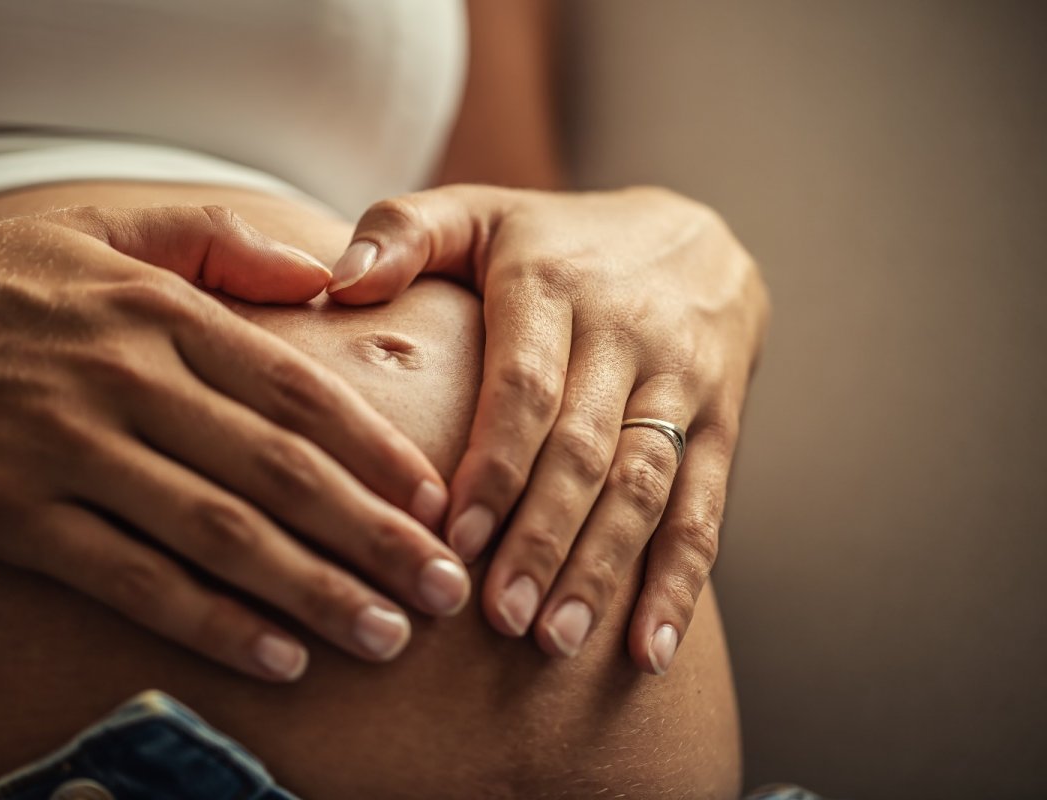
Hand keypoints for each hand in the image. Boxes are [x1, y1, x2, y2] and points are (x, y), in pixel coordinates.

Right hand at [0, 205, 469, 680]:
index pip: (296, 389)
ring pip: (219, 534)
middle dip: (374, 536)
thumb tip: (321, 275)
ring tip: (387, 636)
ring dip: (313, 591)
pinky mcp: (13, 516)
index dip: (375, 450)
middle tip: (444, 588)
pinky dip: (210, 623)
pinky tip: (278, 659)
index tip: (435, 500)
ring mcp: (68, 451)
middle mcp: (126, 380)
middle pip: (279, 472)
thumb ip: (217, 243)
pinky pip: (130, 579)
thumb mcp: (103, 230)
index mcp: (160, 312)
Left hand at [328, 186, 768, 672]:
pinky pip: (705, 508)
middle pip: (585, 447)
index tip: (449, 538)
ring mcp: (682, 382)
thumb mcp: (477, 211)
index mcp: (553, 283)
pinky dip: (680, 584)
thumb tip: (336, 284)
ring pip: (645, 485)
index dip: (493, 465)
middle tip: (498, 616)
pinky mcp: (721, 423)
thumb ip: (402, 234)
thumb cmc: (553, 237)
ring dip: (602, 568)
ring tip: (555, 642)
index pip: (525, 385)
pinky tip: (648, 651)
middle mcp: (627, 332)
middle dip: (542, 537)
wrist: (696, 234)